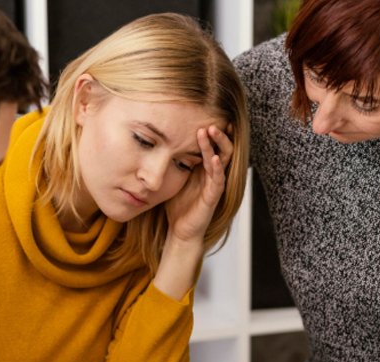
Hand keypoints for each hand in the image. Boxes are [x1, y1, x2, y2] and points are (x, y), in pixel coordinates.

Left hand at [165, 124, 232, 245]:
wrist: (179, 230)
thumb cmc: (178, 205)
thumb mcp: (173, 177)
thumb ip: (172, 161)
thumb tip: (158, 141)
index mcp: (203, 168)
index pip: (212, 144)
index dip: (211, 130)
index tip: (205, 113)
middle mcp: (212, 173)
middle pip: (222, 147)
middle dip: (217, 132)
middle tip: (211, 118)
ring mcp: (214, 185)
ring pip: (222, 159)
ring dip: (217, 144)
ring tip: (211, 130)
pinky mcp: (213, 197)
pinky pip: (218, 180)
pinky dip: (218, 168)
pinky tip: (216, 158)